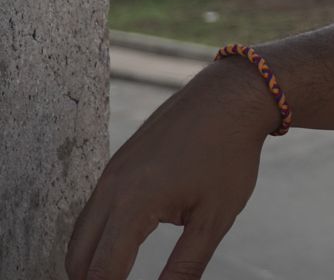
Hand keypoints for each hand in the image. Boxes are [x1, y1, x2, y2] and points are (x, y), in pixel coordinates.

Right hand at [67, 59, 279, 279]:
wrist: (230, 97)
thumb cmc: (229, 155)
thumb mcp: (215, 217)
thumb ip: (187, 265)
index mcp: (134, 205)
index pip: (102, 271)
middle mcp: (111, 189)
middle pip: (79, 258)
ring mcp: (109, 174)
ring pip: (81, 234)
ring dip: (91, 261)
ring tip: (116, 277)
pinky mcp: (116, 164)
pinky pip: (93, 210)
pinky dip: (98, 236)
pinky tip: (119, 248)